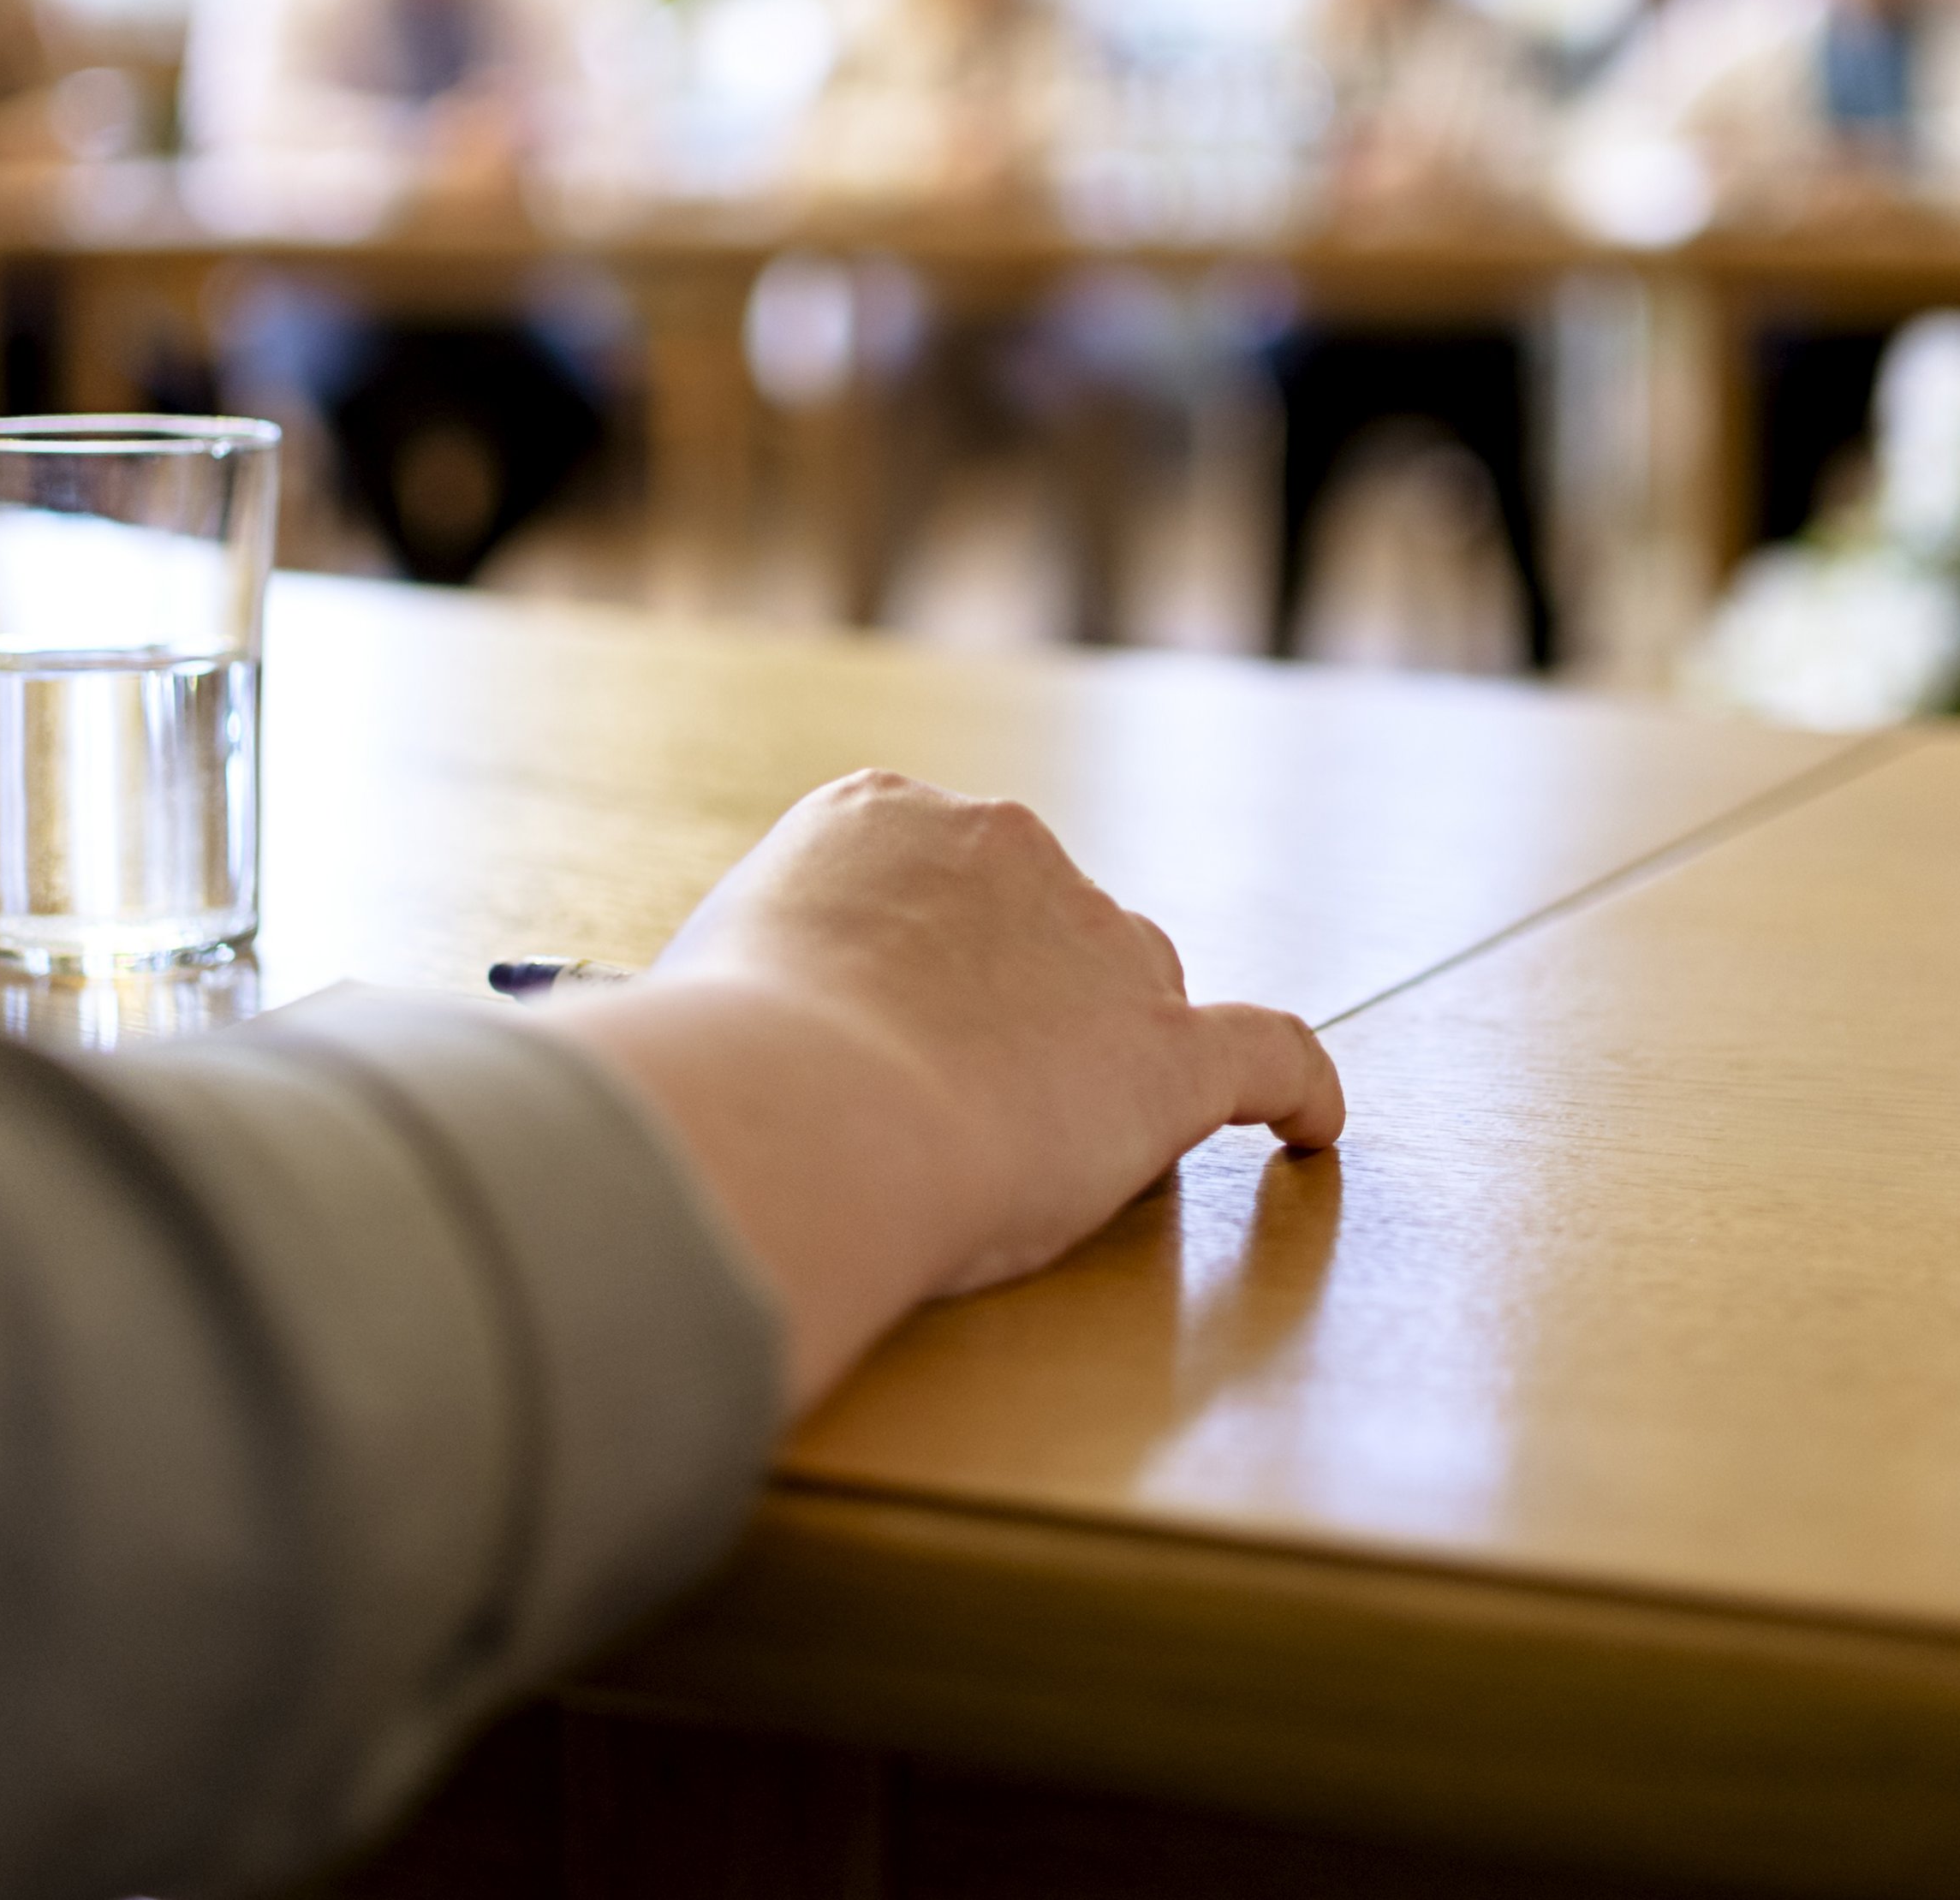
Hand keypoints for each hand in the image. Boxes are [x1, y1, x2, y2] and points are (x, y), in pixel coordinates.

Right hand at [553, 772, 1342, 1407]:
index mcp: (876, 813)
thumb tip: (649, 1047)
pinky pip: (1269, 1056)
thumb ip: (718, 987)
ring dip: (1097, 1052)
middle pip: (1041, 920)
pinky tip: (1310, 1130)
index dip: (919, 955)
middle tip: (937, 1104)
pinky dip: (1297, 1092)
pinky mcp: (1166, 1053)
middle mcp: (1000, 846)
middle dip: (1010, 1000)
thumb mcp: (681, 982)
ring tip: (1038, 1146)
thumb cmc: (704, 1070)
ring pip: (1128, 987)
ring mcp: (1096, 944)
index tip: (884, 1019)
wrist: (791, 1115)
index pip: (927, 869)